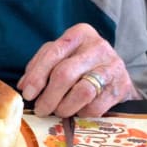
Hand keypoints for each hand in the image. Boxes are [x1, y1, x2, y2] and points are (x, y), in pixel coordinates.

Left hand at [17, 23, 141, 117]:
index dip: (37, 76)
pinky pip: (96, 106)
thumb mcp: (62, 56)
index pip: (53, 53)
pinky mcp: (122, 87)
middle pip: (65, 73)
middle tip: (40, 109)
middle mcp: (97, 46)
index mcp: (79, 33)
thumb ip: (41, 65)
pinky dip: (82, 113)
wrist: (116, 76)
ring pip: (81, 91)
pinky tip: (77, 112)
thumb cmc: (82, 65)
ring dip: (64, 107)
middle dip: (48, 96)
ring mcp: (112, 66)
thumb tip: (24, 86)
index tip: (28, 94)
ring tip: (58, 112)